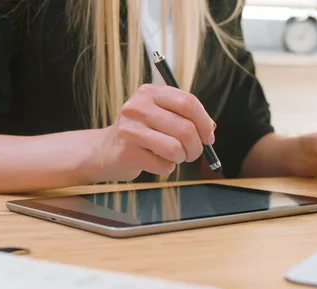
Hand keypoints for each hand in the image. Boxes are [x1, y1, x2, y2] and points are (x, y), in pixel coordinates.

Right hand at [89, 84, 216, 181]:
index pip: (187, 102)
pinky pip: (163, 165)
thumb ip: (185, 117)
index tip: (209, 137)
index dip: (204, 122)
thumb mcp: (160, 115)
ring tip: (174, 157)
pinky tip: (155, 162)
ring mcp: (130, 130)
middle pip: (185, 128)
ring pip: (175, 149)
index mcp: (149, 92)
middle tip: (193, 153)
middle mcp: (137, 107)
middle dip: (196, 146)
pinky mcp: (127, 153)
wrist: (107, 150)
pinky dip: (166, 168)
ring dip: (181, 158)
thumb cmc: (141, 132)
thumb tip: (210, 129)